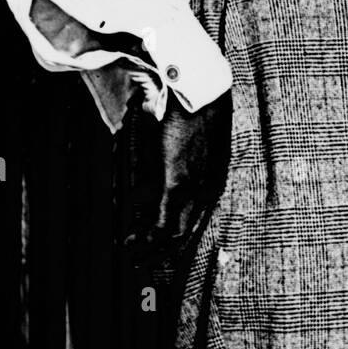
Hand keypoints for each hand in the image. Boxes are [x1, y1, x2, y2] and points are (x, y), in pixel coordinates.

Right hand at [127, 90, 232, 269]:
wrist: (200, 88)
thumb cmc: (196, 105)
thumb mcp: (190, 139)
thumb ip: (172, 160)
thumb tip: (151, 180)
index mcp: (216, 177)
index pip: (199, 217)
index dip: (179, 236)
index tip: (162, 244)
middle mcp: (209, 187)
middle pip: (188, 231)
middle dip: (165, 250)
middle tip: (145, 260)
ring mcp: (195, 187)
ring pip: (175, 234)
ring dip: (151, 248)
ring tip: (132, 258)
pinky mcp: (177, 184)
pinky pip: (162, 223)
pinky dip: (146, 238)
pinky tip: (131, 244)